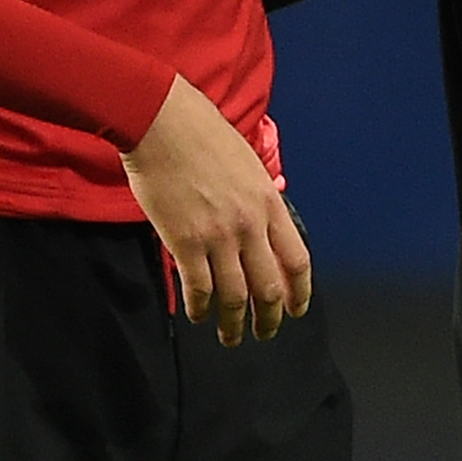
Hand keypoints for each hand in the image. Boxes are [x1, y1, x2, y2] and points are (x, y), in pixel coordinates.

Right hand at [125, 76, 310, 341]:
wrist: (161, 123)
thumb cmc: (200, 133)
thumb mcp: (246, 162)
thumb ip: (257, 198)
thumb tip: (260, 222)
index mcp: (268, 204)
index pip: (296, 260)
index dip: (300, 292)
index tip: (296, 310)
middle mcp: (249, 225)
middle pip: (269, 287)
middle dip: (269, 319)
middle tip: (264, 333)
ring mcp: (218, 236)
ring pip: (235, 296)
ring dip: (234, 324)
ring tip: (230, 338)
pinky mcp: (185, 242)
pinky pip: (199, 288)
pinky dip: (200, 308)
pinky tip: (197, 316)